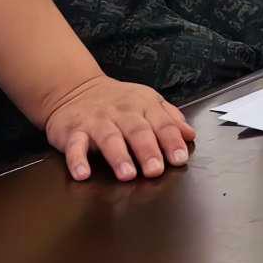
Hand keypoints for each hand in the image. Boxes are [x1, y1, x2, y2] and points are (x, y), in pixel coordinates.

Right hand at [42, 74, 194, 182]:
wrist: (76, 89)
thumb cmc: (118, 101)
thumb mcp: (148, 102)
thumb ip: (169, 118)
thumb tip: (189, 135)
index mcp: (143, 105)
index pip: (162, 123)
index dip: (171, 141)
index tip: (179, 158)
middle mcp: (121, 112)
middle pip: (137, 130)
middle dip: (148, 150)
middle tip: (155, 170)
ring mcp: (97, 121)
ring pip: (109, 138)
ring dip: (118, 156)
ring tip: (127, 174)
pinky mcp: (73, 132)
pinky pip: (75, 146)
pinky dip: (77, 159)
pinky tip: (83, 174)